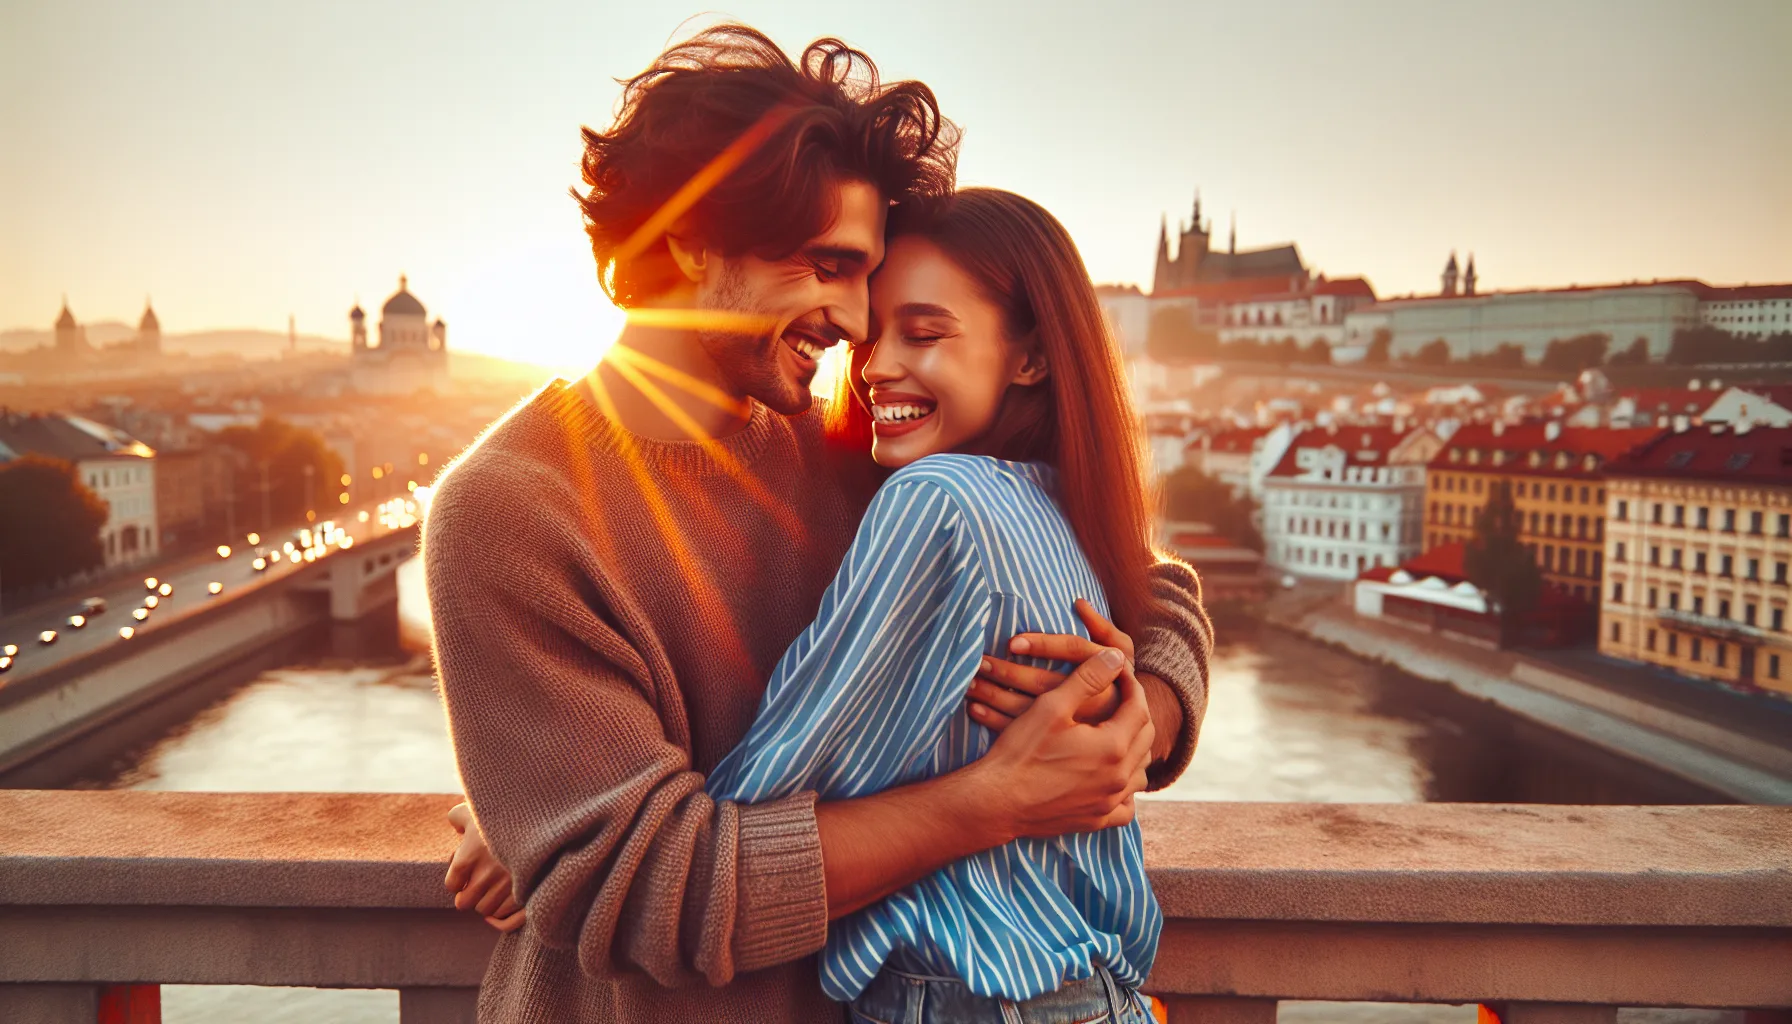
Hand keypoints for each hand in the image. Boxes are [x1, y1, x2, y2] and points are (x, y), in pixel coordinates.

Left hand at [444, 801, 526, 932]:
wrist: (540, 816)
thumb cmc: (504, 812)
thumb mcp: (476, 809)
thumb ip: (458, 817)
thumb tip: (456, 827)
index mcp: (466, 859)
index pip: (452, 885)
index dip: (458, 880)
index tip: (467, 873)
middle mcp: (483, 876)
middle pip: (465, 903)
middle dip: (470, 894)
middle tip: (479, 883)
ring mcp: (504, 886)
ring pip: (485, 910)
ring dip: (487, 900)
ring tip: (494, 886)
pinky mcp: (523, 893)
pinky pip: (504, 913)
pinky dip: (503, 906)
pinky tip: (507, 892)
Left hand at [968, 599, 1134, 730]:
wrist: (1129, 736)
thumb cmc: (1120, 683)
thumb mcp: (1123, 654)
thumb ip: (1104, 629)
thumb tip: (1079, 603)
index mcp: (1105, 675)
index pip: (1072, 654)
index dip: (1043, 645)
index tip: (1012, 642)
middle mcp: (1089, 702)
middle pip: (1042, 684)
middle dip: (1007, 672)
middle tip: (978, 661)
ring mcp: (1071, 727)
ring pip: (1027, 711)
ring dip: (994, 695)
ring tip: (969, 682)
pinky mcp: (1055, 745)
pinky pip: (1022, 734)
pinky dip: (994, 721)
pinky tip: (974, 708)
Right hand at [970, 645, 1153, 839]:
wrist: (996, 801)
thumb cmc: (1021, 751)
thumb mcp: (1053, 706)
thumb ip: (1088, 679)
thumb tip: (1117, 658)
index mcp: (1114, 747)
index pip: (1139, 708)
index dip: (1132, 686)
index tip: (1120, 674)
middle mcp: (1119, 777)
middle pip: (1145, 738)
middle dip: (1136, 713)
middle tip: (1121, 697)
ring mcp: (1109, 802)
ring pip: (1140, 772)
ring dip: (1135, 749)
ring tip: (1117, 733)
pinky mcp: (1095, 820)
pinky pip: (1126, 806)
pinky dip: (1125, 789)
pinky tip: (1112, 779)